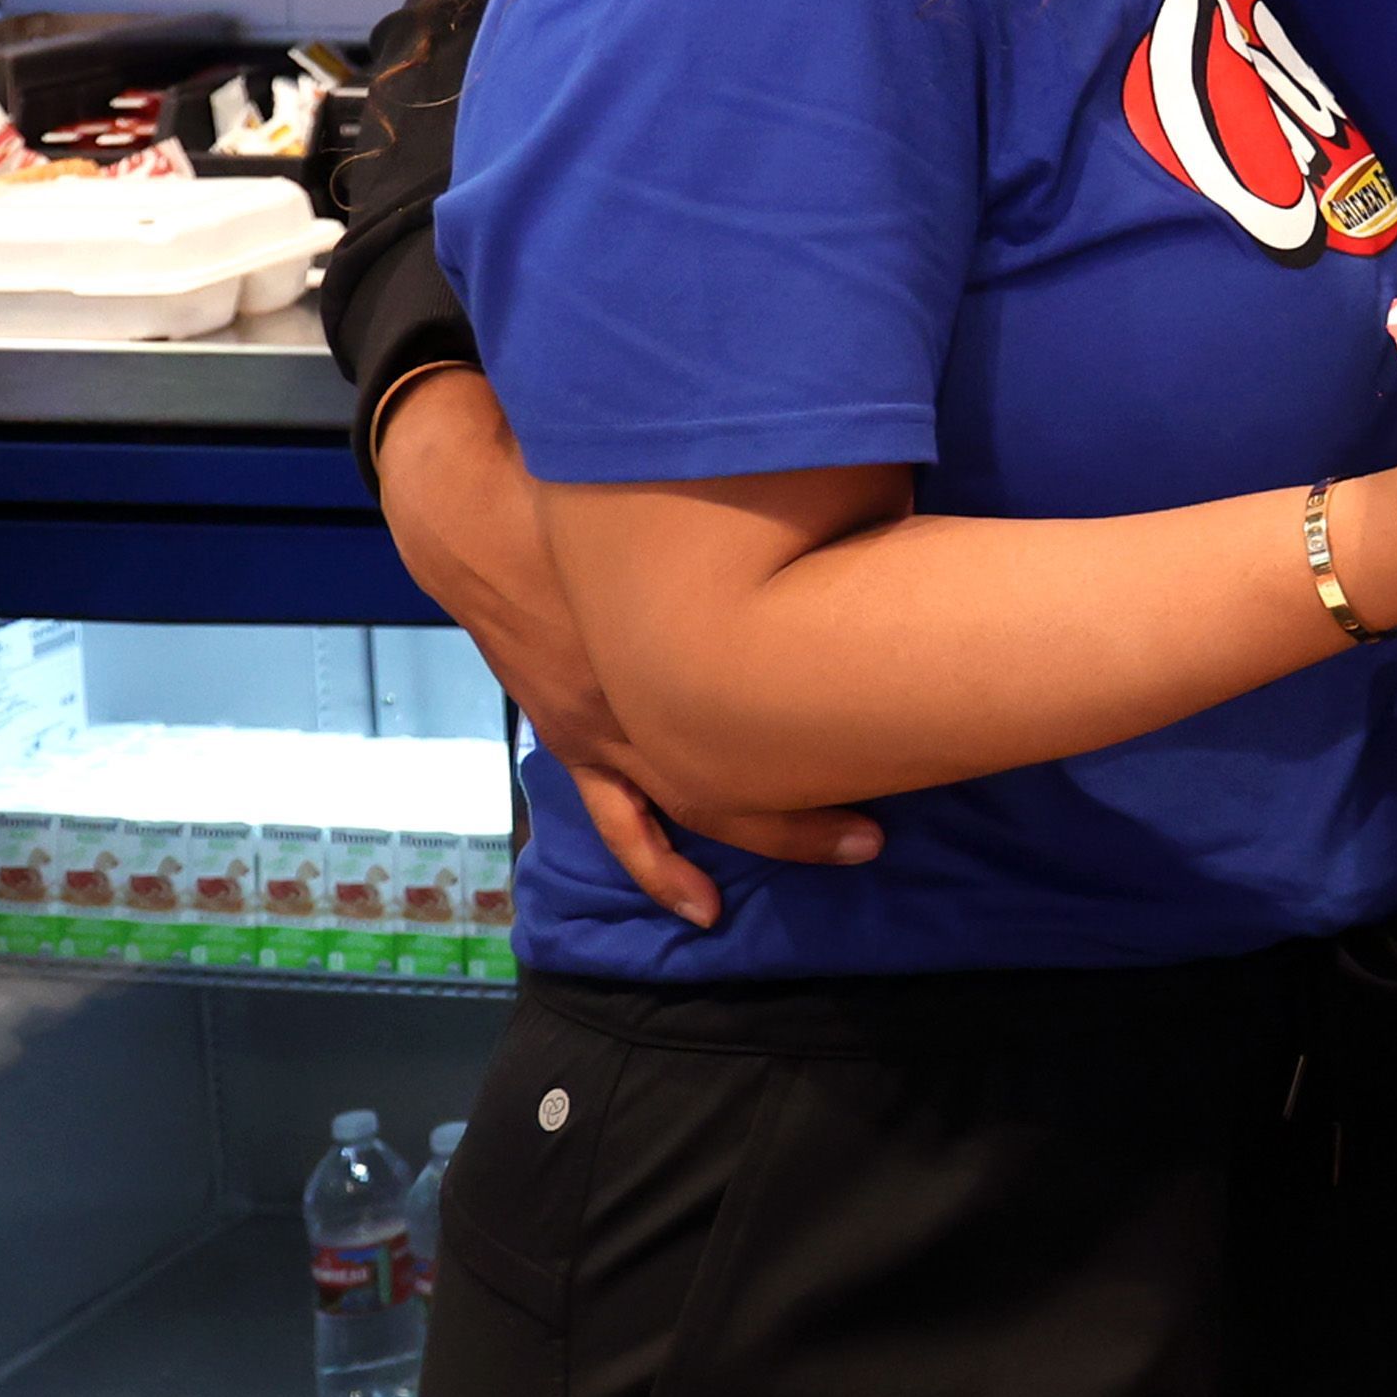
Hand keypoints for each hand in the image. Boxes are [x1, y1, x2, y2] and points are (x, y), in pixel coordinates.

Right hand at [374, 371, 881, 928]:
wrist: (486, 522)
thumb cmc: (592, 505)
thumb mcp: (698, 503)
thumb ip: (776, 520)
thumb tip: (874, 490)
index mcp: (688, 646)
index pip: (782, 713)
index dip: (847, 739)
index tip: (911, 746)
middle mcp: (652, 703)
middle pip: (750, 774)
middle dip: (818, 804)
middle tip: (881, 832)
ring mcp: (610, 731)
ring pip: (698, 808)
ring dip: (765, 835)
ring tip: (840, 856)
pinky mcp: (578, 737)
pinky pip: (623, 818)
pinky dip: (659, 862)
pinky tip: (696, 906)